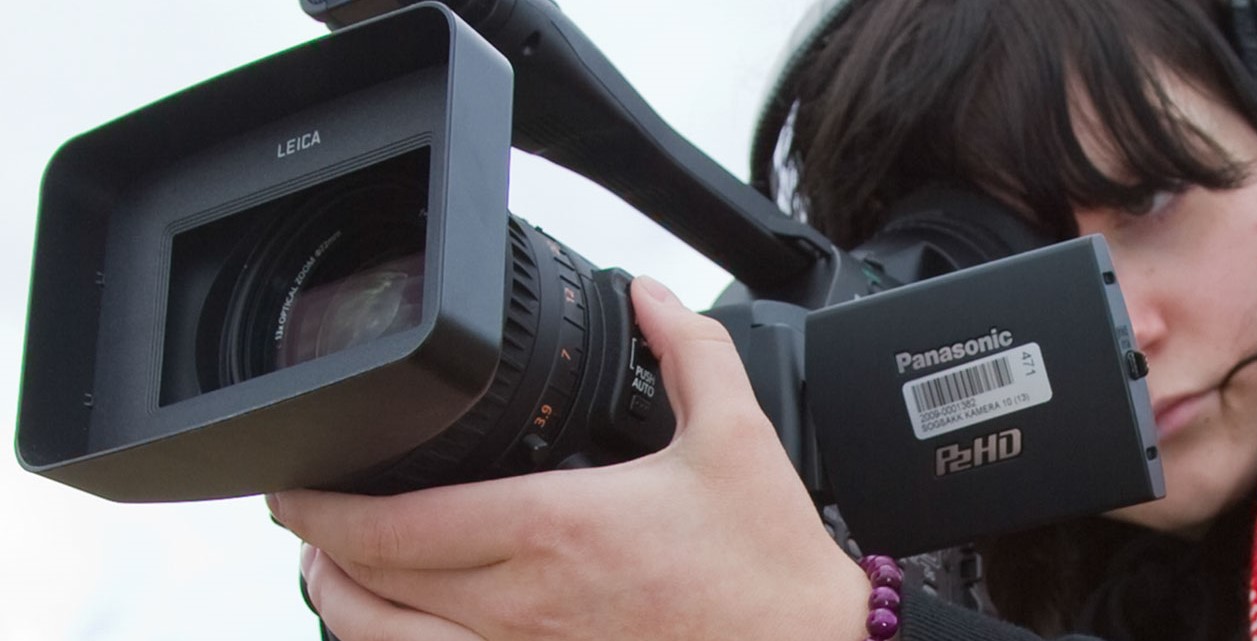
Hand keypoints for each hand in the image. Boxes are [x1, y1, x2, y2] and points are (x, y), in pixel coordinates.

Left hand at [271, 275, 871, 640]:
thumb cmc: (770, 566)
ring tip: (329, 569)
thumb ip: (689, 350)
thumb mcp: (738, 435)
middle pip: (371, 583)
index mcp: (556, 528)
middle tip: (303, 511)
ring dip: (342, 604)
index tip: (295, 481)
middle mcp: (524, 603)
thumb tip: (649, 295)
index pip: (397, 523)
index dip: (324, 505)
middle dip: (320, 544)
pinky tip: (397, 627)